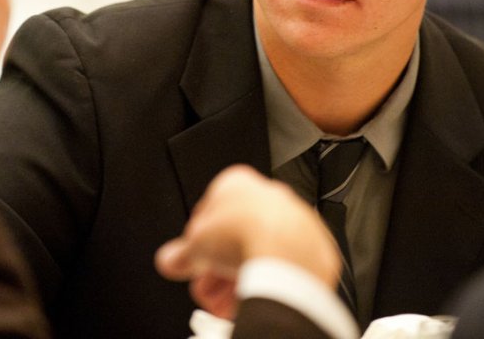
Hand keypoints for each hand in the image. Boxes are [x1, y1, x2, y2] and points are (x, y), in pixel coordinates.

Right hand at [155, 165, 340, 317]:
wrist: (284, 250)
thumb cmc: (243, 234)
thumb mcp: (194, 246)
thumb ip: (180, 253)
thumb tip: (170, 259)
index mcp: (235, 182)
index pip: (209, 214)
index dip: (198, 244)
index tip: (194, 263)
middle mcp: (266, 194)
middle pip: (235, 234)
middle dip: (218, 265)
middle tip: (207, 286)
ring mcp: (292, 216)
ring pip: (260, 249)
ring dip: (240, 276)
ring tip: (227, 301)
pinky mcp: (312, 241)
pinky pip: (284, 261)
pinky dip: (269, 279)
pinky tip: (255, 296)